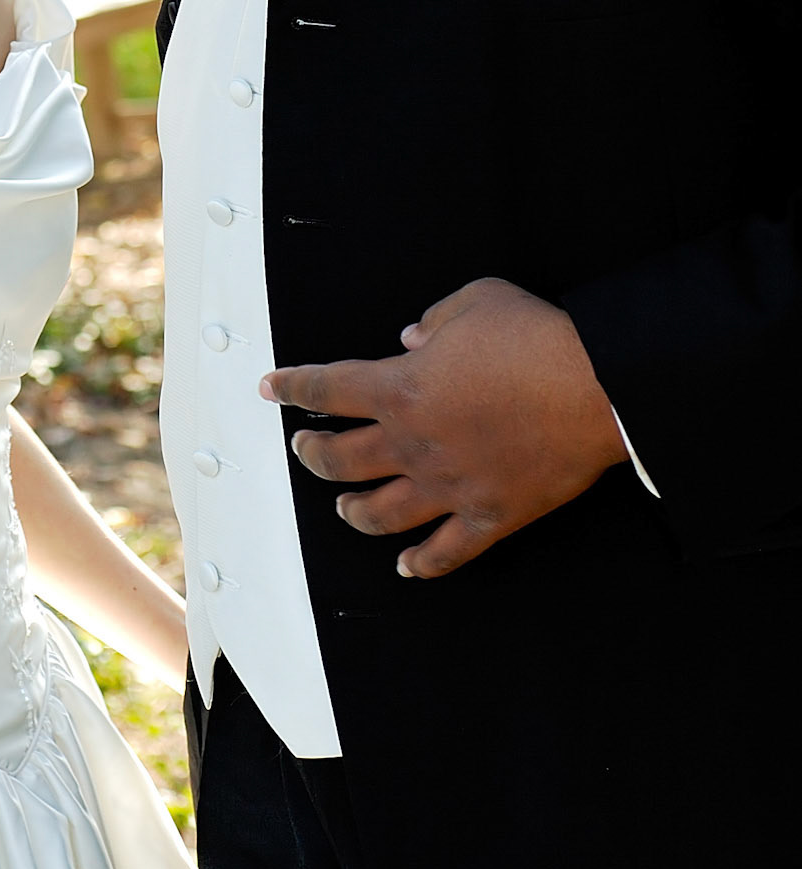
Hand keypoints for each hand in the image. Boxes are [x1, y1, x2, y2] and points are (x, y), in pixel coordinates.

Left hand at [260, 277, 628, 578]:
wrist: (597, 387)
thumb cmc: (536, 337)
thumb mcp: (476, 302)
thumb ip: (434, 320)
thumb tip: (411, 337)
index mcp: (401, 387)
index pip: (328, 387)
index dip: (293, 386)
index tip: (271, 388)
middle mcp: (413, 442)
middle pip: (341, 459)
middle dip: (314, 453)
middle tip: (305, 448)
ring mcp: (449, 485)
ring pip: (381, 513)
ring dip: (354, 512)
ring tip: (344, 508)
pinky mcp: (489, 516)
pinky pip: (446, 551)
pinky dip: (423, 563)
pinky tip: (407, 567)